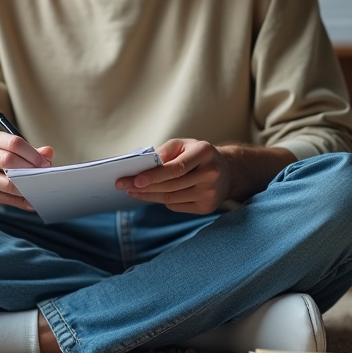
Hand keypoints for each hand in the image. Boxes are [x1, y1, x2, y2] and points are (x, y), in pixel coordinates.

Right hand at [0, 130, 53, 211]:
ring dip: (27, 187)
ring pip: (7, 183)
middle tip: (43, 176)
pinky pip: (6, 199)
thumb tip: (48, 153)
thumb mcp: (13, 151)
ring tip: (39, 188)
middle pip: (8, 160)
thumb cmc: (0, 161)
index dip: (32, 154)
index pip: (14, 143)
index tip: (45, 163)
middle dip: (29, 169)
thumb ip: (31, 151)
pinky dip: (21, 201)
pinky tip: (31, 201)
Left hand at [116, 138, 231, 214]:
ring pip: (171, 198)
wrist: (228, 172)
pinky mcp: (207, 207)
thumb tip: (145, 163)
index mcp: (205, 152)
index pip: (175, 168)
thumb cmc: (198, 155)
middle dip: (144, 186)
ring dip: (148, 195)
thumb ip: (166, 150)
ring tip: (132, 191)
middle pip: (171, 185)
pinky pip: (177, 206)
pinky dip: (161, 201)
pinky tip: (151, 195)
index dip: (154, 175)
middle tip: (123, 185)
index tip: (135, 180)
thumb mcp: (185, 144)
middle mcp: (211, 173)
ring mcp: (210, 193)